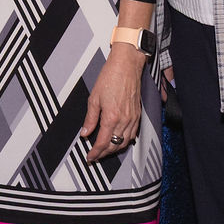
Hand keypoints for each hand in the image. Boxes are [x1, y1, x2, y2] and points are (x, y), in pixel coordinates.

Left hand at [80, 43, 145, 163]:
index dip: (95, 152)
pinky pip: (133, 134)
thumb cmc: (110, 78)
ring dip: (115, 150)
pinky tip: (119, 141)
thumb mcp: (94, 98)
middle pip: (115, 146)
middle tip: (95, 156)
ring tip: (105, 151)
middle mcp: (124, 120)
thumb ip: (90, 118)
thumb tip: (85, 133)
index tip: (89, 157)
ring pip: (125, 142)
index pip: (103, 142)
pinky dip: (125, 141)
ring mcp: (133, 118)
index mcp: (111, 117)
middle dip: (104, 154)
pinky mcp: (138, 114)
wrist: (127, 66)